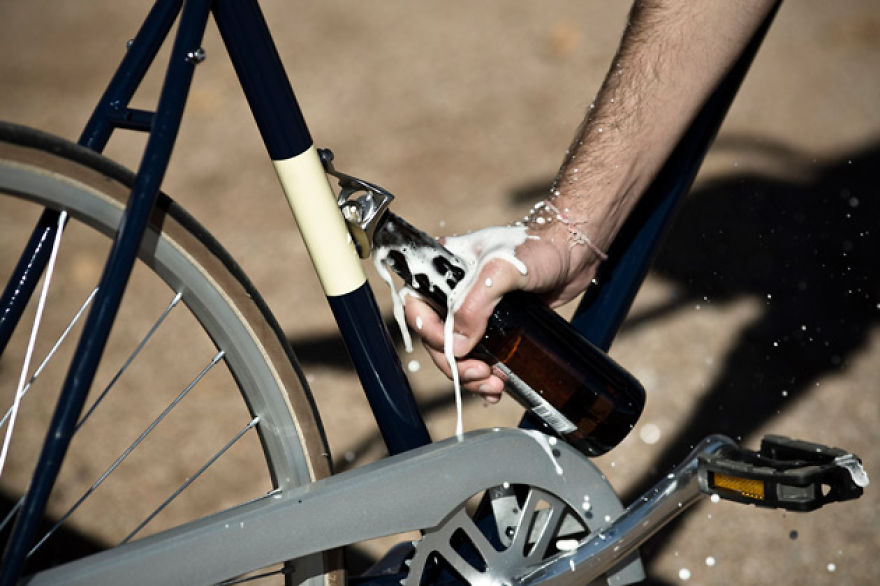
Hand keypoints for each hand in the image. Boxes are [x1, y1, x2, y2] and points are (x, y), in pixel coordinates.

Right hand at [403, 213, 606, 402]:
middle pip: (436, 337)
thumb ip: (473, 304)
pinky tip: (499, 383)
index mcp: (444, 270)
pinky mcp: (496, 326)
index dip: (428, 332)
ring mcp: (475, 311)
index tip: (453, 348)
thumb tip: (455, 344)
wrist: (573, 251)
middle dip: (455, 363)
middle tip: (480, 374)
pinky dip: (485, 375)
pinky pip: (480, 356)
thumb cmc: (537, 247)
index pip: (416, 306)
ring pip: (457, 353)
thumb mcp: (500, 270)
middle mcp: (455, 292)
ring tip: (494, 384)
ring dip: (470, 375)